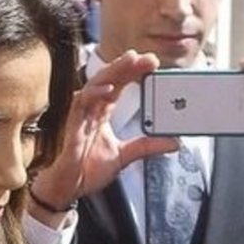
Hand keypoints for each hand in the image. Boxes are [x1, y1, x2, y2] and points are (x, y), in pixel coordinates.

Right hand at [27, 50, 175, 225]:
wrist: (70, 186)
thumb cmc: (88, 169)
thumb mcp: (125, 156)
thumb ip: (147, 146)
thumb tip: (173, 143)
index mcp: (102, 112)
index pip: (120, 85)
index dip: (134, 72)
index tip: (152, 63)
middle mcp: (91, 109)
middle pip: (110, 79)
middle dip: (128, 65)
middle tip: (148, 57)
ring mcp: (81, 115)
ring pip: (96, 84)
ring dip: (113, 72)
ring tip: (130, 61)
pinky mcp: (73, 125)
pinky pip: (81, 103)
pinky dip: (95, 94)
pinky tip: (109, 90)